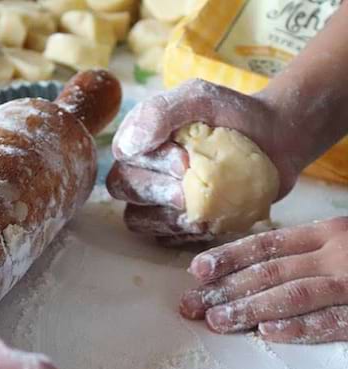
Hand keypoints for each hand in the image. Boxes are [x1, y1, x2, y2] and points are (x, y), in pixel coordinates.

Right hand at [108, 79, 302, 240]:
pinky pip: (164, 239)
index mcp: (139, 139)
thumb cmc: (233, 115)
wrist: (275, 139)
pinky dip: (183, 235)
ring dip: (165, 218)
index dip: (151, 164)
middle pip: (123, 188)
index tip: (186, 159)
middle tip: (187, 190)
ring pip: (137, 219)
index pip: (124, 156)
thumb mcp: (199, 98)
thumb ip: (159, 112)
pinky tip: (208, 223)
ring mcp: (156, 201)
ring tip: (199, 212)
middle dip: (156, 191)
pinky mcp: (175, 224)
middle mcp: (140, 170)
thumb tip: (126, 147)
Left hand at [180, 217, 347, 343]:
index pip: (266, 245)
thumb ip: (302, 253)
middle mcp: (335, 255)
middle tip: (191, 304)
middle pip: (270, 271)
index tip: (197, 270)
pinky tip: (267, 332)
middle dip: (225, 288)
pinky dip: (297, 326)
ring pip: (292, 294)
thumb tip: (248, 271)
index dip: (228, 258)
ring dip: (249, 308)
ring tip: (216, 320)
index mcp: (325, 234)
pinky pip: (330, 321)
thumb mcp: (340, 244)